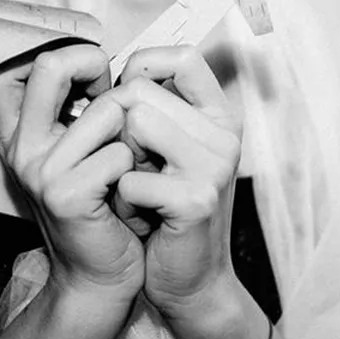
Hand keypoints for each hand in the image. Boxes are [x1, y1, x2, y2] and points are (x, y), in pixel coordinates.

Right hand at [0, 44, 143, 309]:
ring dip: (132, 134)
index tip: (88, 54)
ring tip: (129, 162)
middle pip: (49, 64)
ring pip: (105, 111)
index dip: (46, 42)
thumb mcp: (79, 150)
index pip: (6, 63)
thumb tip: (100, 51)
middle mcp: (19, 145)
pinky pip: (119, 155)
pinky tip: (128, 194)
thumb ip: (76, 106)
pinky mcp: (64, 194)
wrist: (100, 278)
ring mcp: (39, 169)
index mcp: (18, 129)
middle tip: (113, 88)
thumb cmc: (102, 207)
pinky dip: (136, 170)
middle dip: (93, 63)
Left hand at [110, 45, 242, 324]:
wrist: (189, 281)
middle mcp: (223, 133)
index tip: (124, 95)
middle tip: (132, 168)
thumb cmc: (164, 209)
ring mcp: (215, 164)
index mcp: (218, 114)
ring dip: (118, 163)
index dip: (145, 65)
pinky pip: (129, 177)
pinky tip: (141, 219)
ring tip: (135, 190)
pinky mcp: (198, 199)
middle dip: (118, 130)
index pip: (184, 57)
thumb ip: (154, 107)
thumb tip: (116, 69)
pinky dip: (123, 201)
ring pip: (134, 123)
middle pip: (140, 92)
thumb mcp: (166, 149)